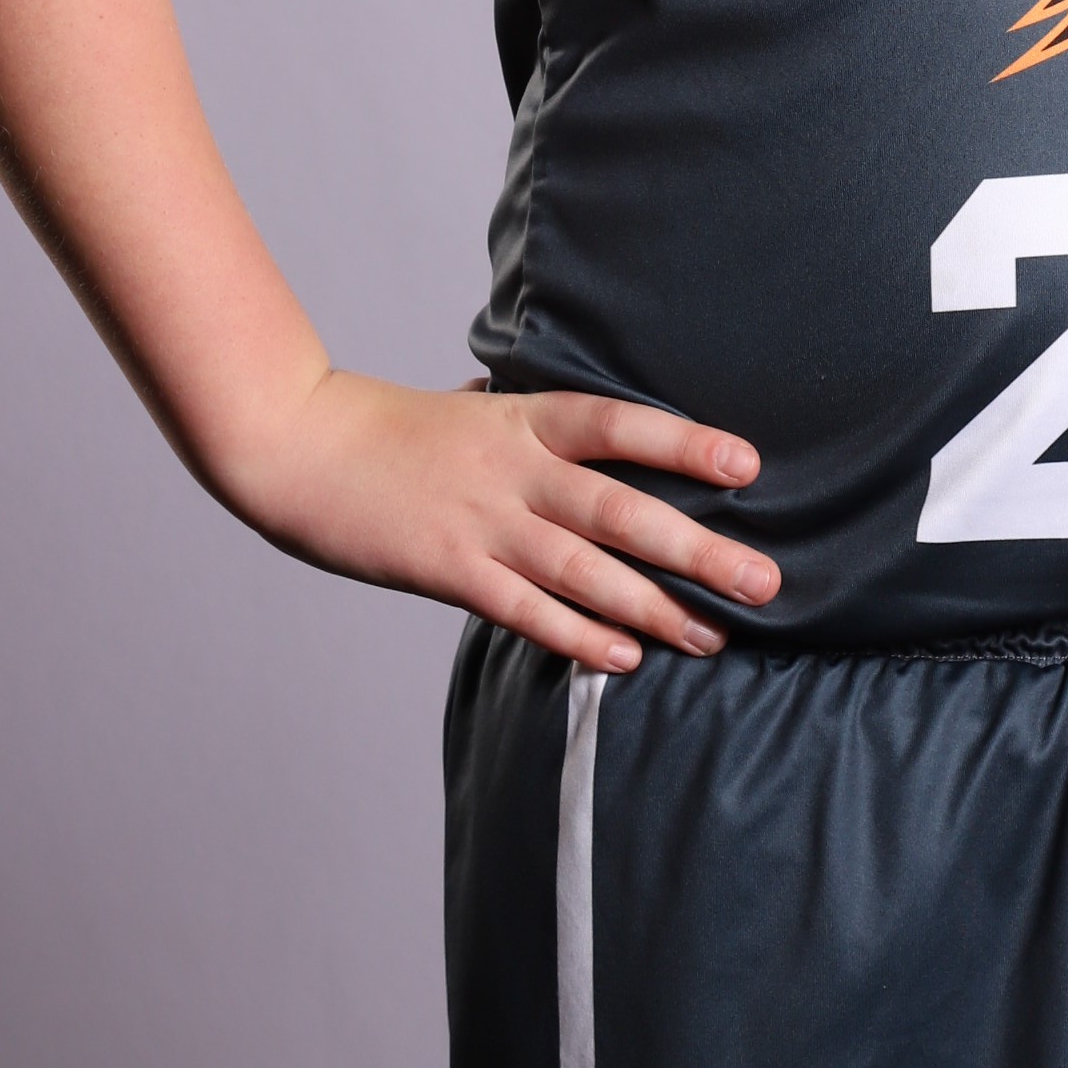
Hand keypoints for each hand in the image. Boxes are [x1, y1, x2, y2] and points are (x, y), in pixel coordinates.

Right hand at [232, 366, 778, 668]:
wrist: (301, 449)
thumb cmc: (389, 429)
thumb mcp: (472, 409)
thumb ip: (526, 420)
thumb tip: (576, 421)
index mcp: (525, 419)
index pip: (621, 424)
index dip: (686, 444)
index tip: (749, 467)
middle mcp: (514, 470)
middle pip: (623, 509)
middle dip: (700, 549)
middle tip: (767, 581)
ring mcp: (483, 524)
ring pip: (585, 569)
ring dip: (655, 606)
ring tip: (714, 636)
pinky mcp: (450, 572)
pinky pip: (525, 610)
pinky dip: (577, 636)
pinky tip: (625, 658)